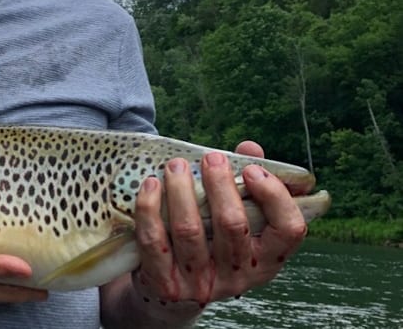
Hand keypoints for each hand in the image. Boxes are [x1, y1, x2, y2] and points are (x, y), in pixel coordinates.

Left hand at [130, 142, 308, 308]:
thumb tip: (250, 148)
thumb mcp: (237, 218)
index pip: (289, 230)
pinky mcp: (165, 283)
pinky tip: (150, 185)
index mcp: (266, 259)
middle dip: (221, 185)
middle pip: (233, 226)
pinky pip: (154, 241)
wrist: (172, 290)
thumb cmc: (212, 241)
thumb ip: (248, 182)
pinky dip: (150, 209)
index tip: (252, 170)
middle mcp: (238, 275)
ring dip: (181, 190)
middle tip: (211, 158)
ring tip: (175, 165)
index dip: (275, 196)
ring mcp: (200, 283)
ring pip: (189, 231)